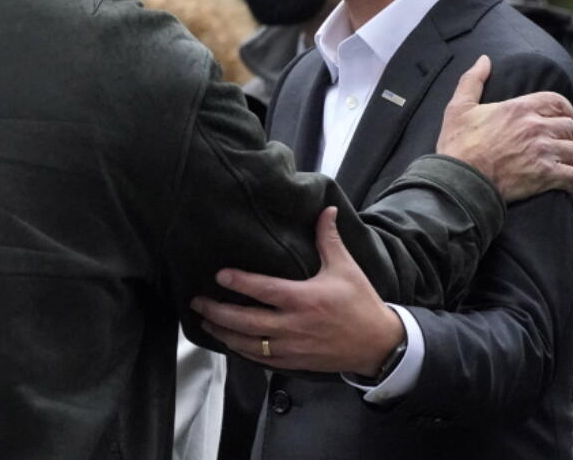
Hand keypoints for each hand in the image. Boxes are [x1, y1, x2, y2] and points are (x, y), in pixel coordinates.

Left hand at [190, 207, 404, 376]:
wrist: (377, 344)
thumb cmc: (360, 303)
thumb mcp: (346, 268)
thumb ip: (329, 239)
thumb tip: (325, 209)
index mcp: (304, 299)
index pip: (264, 290)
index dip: (239, 282)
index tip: (218, 275)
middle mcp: (293, 325)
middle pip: (246, 321)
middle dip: (217, 312)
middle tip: (196, 302)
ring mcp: (291, 347)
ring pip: (248, 344)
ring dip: (224, 333)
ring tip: (205, 322)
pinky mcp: (293, 362)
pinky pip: (260, 359)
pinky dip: (241, 351)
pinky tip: (230, 342)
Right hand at [436, 55, 572, 200]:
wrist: (459, 181)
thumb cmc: (457, 145)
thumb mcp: (459, 107)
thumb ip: (473, 80)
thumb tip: (484, 59)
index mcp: (519, 108)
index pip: (558, 102)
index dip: (565, 110)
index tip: (564, 118)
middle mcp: (535, 127)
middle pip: (570, 127)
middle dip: (569, 136)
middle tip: (562, 144)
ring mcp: (542, 152)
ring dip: (571, 159)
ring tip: (565, 165)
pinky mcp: (545, 176)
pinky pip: (572, 177)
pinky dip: (572, 182)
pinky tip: (566, 184)